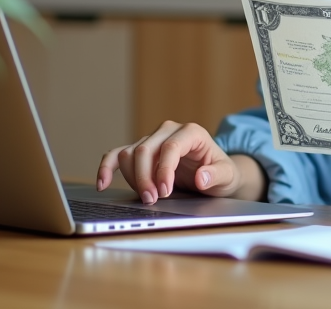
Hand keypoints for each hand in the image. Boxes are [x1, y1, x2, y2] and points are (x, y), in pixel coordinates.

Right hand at [96, 120, 264, 204]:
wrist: (215, 174)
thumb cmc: (221, 173)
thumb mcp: (228, 176)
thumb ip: (217, 175)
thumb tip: (201, 177)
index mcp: (191, 132)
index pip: (170, 147)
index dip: (164, 169)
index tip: (164, 192)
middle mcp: (169, 130)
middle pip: (145, 150)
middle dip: (145, 178)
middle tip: (152, 200)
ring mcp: (153, 139)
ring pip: (130, 154)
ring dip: (132, 178)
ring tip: (146, 198)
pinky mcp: (141, 151)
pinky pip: (117, 155)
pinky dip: (108, 167)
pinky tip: (102, 184)